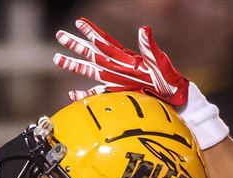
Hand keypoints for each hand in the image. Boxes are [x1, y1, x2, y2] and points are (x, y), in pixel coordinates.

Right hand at [53, 18, 187, 105]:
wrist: (175, 99)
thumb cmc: (169, 80)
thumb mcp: (160, 62)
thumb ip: (149, 47)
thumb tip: (143, 29)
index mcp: (126, 58)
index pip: (105, 42)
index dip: (92, 32)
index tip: (79, 22)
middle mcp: (118, 67)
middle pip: (92, 54)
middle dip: (76, 45)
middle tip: (59, 35)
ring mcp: (117, 81)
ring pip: (90, 71)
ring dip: (74, 65)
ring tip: (58, 58)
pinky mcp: (118, 95)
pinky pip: (97, 93)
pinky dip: (84, 93)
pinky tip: (72, 93)